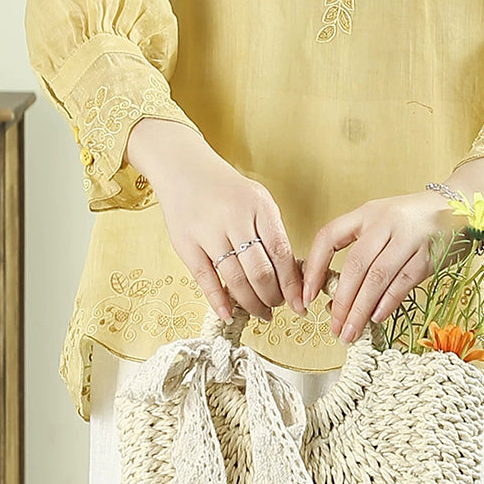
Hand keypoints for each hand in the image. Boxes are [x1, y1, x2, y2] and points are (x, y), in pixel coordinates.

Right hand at [125, 118, 305, 322]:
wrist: (184, 169)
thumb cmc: (226, 190)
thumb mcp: (257, 200)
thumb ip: (272, 233)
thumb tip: (289, 276)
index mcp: (259, 206)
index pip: (281, 253)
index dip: (292, 284)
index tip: (299, 303)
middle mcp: (234, 218)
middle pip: (260, 271)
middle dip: (273, 297)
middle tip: (278, 307)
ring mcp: (208, 232)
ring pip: (235, 279)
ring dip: (251, 303)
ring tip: (261, 313)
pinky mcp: (186, 245)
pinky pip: (205, 279)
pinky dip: (219, 301)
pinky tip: (229, 314)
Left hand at [301, 189, 468, 344]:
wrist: (459, 205)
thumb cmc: (413, 220)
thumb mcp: (382, 222)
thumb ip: (361, 251)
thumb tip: (335, 298)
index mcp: (366, 213)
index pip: (329, 237)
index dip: (315, 267)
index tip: (307, 295)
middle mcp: (385, 222)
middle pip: (355, 265)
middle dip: (341, 301)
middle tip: (333, 328)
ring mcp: (409, 238)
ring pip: (378, 278)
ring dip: (361, 309)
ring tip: (350, 332)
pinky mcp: (429, 254)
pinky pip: (403, 283)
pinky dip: (387, 302)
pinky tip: (376, 318)